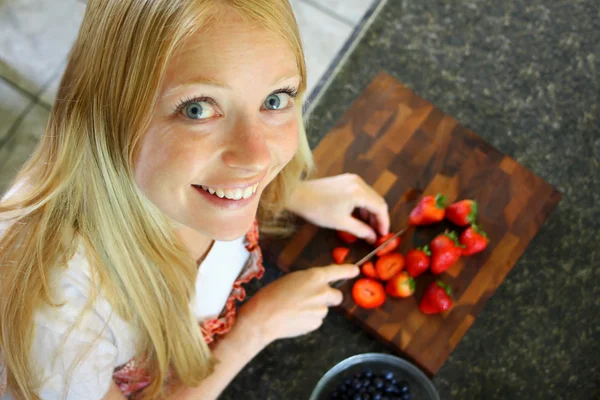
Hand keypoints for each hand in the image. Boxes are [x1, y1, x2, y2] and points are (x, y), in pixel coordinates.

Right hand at [238, 264, 359, 345]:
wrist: (263, 317)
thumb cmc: (271, 295)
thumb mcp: (291, 279)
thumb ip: (308, 282)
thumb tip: (315, 288)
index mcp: (314, 277)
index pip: (337, 271)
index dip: (347, 271)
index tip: (355, 271)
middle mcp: (322, 292)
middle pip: (337, 295)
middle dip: (329, 298)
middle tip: (312, 299)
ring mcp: (321, 309)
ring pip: (324, 309)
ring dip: (315, 309)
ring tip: (295, 310)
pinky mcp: (316, 323)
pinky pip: (317, 320)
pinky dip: (309, 319)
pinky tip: (295, 318)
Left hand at [286, 174, 389, 242]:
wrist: (298, 195)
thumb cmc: (318, 210)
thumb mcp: (341, 223)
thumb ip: (361, 230)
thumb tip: (373, 238)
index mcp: (359, 192)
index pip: (380, 207)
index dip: (384, 222)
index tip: (383, 235)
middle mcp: (359, 182)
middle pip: (377, 201)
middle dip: (379, 218)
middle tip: (377, 233)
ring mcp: (352, 179)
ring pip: (370, 197)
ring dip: (371, 212)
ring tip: (368, 228)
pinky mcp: (346, 180)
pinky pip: (362, 193)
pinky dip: (363, 205)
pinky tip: (359, 217)